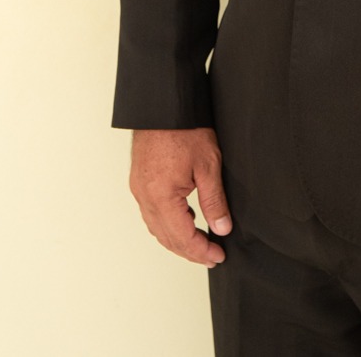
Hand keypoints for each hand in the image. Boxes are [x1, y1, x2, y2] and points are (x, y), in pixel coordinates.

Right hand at [129, 127, 231, 266]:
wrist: (164, 103)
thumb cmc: (185, 128)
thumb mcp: (208, 165)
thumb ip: (214, 201)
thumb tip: (222, 228)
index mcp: (161, 196)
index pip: (182, 238)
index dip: (201, 251)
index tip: (218, 257)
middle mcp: (144, 197)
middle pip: (166, 238)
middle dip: (189, 251)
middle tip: (212, 256)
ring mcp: (138, 189)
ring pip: (157, 228)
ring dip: (177, 239)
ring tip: (200, 242)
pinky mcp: (138, 180)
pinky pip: (151, 213)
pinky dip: (167, 223)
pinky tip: (185, 219)